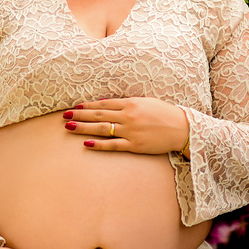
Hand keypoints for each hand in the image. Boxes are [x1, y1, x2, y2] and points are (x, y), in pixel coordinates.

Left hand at [62, 97, 188, 154]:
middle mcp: (128, 116)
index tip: (75, 107)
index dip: (87, 106)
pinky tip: (86, 143)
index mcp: (131, 103)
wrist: (183, 128)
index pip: (103, 104)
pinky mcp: (135, 145)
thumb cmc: (165, 113)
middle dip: (80, 116)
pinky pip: (113, 145)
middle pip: (98, 115)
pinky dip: (99, 144)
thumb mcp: (146, 102)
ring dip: (84, 128)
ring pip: (101, 129)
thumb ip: (127, 103)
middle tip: (65, 116)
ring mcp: (131, 131)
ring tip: (69, 127)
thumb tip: (108, 104)